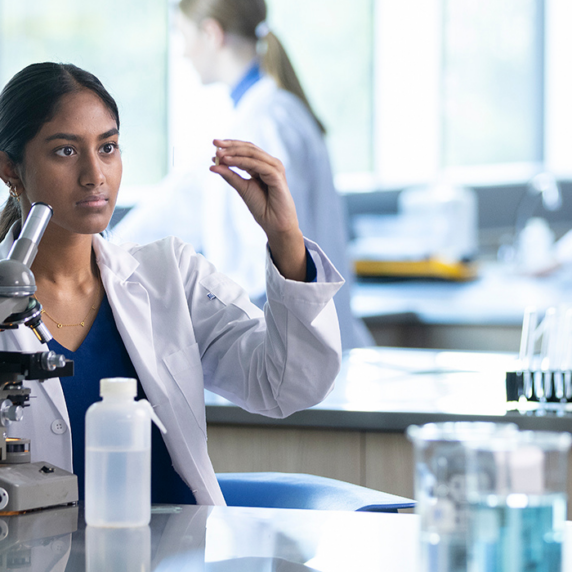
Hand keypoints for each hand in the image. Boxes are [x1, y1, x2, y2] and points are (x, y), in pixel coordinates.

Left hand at [210, 139, 305, 280]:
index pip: (246, 150)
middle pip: (249, 148)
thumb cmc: (262, 208)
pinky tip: (228, 161)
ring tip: (219, 154)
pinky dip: (241, 161)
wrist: (275, 224)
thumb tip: (214, 165)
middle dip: (231, 145)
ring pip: (252, 153)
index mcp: (263, 166)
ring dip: (234, 152)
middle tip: (215, 144)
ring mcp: (275, 168)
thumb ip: (231, 176)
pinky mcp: (277, 176)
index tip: (214, 147)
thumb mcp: (242, 188)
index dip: (230, 146)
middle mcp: (270, 164)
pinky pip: (257, 165)